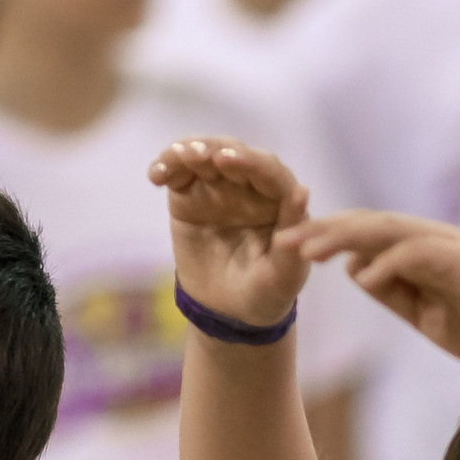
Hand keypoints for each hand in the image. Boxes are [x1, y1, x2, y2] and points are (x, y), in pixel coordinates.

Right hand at [150, 137, 312, 331]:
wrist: (228, 310)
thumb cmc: (265, 292)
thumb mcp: (283, 274)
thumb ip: (292, 236)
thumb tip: (303, 190)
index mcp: (280, 199)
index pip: (268, 171)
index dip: (248, 161)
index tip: (226, 159)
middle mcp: (251, 185)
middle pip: (234, 153)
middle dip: (214, 149)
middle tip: (195, 155)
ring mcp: (219, 186)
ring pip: (203, 155)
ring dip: (187, 151)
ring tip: (173, 159)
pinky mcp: (190, 194)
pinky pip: (177, 173)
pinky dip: (166, 167)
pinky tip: (156, 176)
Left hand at [289, 209, 459, 382]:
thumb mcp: (431, 317)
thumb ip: (397, 293)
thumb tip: (356, 270)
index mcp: (426, 252)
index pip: (367, 237)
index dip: (326, 239)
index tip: (287, 250)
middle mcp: (436, 240)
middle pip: (369, 226)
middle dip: (322, 231)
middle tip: (281, 241)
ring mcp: (454, 248)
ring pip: (389, 231)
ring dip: (345, 238)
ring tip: (307, 250)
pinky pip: (420, 255)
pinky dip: (390, 262)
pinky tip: (363, 275)